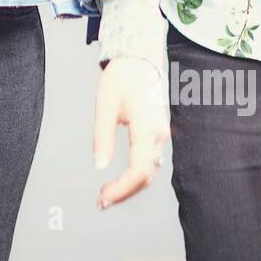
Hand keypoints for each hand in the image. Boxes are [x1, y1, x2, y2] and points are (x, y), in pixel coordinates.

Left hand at [92, 55, 170, 208]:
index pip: (138, 170)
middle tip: (100, 201)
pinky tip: (121, 179)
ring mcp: (161, 134)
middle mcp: (159, 135)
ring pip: (150, 170)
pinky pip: (150, 161)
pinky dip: (137, 175)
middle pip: (146, 176)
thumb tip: (99, 165)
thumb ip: (102, 136)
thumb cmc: (121, 78)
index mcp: (147, 129)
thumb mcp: (105, 105)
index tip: (103, 198)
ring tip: (107, 194)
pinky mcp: (158, 133)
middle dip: (124, 192)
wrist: (138, 60)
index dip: (121, 189)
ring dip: (130, 186)